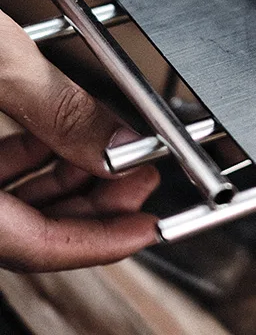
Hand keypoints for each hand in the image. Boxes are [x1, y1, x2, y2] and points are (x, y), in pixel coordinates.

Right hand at [0, 9, 158, 271]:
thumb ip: (61, 107)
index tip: (143, 226)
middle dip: (90, 206)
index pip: (30, 246)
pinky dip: (23, 158)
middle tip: (140, 183)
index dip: (98, 240)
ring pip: (0, 203)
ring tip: (113, 158)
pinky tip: (54, 138)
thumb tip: (119, 142)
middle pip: (20, 229)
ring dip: (62, 181)